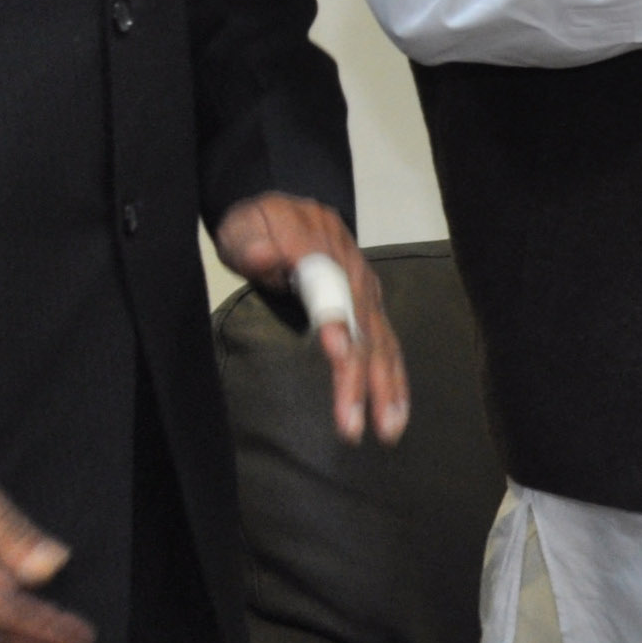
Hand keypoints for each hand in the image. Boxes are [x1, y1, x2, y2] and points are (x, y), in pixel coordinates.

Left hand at [212, 194, 411, 444]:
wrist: (285, 211)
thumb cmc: (260, 224)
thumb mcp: (245, 226)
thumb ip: (255, 243)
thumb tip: (269, 257)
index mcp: (320, 246)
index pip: (329, 287)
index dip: (334, 320)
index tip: (337, 353)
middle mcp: (353, 271)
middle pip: (361, 327)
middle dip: (359, 378)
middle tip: (352, 425)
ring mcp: (366, 291)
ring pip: (381, 342)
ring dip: (386, 388)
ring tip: (389, 431)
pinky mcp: (369, 308)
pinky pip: (386, 346)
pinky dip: (394, 380)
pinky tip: (397, 414)